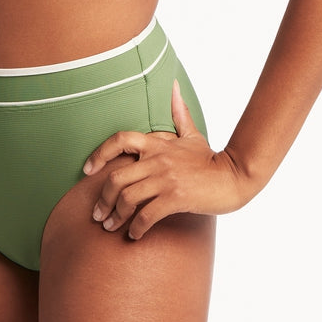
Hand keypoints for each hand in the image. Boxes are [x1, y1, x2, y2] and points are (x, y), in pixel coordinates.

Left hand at [83, 80, 249, 239]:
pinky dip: (136, 228)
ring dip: (115, 216)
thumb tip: (174, 85)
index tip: (87, 170)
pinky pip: (146, 215)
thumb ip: (179, 113)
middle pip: (116, 177)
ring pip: (127, 198)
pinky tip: (134, 235)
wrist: (234, 178)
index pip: (119, 140)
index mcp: (158, 143)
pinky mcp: (176, 198)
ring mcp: (166, 179)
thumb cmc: (210, 159)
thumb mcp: (193, 134)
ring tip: (111, 227)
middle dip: (102, 199)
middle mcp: (158, 159)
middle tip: (98, 215)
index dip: (99, 153)